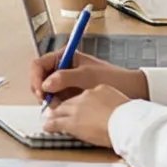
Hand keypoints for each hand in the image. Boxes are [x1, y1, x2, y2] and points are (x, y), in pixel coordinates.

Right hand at [34, 53, 149, 104]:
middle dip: (40, 91)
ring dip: (49, 100)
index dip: (36, 78)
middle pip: (39, 78)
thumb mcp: (87, 76)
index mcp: (64, 57)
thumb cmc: (112, 77)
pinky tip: (64, 110)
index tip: (40, 91)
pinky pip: (56, 100)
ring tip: (59, 106)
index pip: (39, 64)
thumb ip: (64, 78)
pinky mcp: (70, 94)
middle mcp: (62, 68)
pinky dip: (56, 106)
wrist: (130, 90)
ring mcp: (65, 82)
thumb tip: (45, 84)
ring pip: (46, 92)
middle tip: (47, 102)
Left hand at [42, 85, 133, 146]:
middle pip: (69, 101)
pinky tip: (47, 127)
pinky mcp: (73, 122)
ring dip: (55, 115)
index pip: (83, 96)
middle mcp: (86, 96)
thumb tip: (109, 109)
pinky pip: (57, 123)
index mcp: (99, 90)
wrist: (126, 122)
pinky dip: (51, 125)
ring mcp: (77, 109)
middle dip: (63, 107)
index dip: (78, 102)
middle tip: (57, 112)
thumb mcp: (121, 102)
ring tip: (50, 120)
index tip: (78, 107)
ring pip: (61, 110)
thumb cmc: (129, 116)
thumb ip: (110, 102)